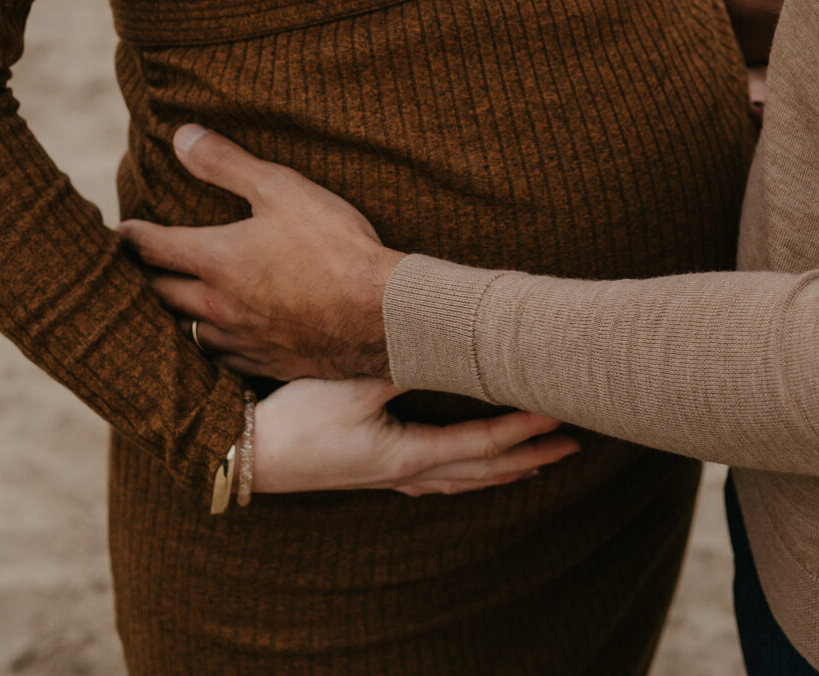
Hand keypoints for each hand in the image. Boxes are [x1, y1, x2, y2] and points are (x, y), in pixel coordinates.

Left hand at [119, 126, 399, 381]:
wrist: (377, 314)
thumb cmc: (333, 245)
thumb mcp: (280, 188)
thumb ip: (226, 164)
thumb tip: (182, 136)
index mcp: (215, 259)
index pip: (153, 247)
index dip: (132, 236)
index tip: (120, 232)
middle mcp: (216, 305)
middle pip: (160, 294)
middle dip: (143, 278)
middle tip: (134, 269)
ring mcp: (239, 340)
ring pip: (186, 331)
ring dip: (173, 316)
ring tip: (168, 305)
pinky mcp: (264, 364)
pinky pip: (219, 359)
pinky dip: (209, 345)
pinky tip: (216, 341)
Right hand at [251, 376, 578, 496]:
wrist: (244, 455)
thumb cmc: (295, 419)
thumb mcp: (351, 382)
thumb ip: (401, 362)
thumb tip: (446, 338)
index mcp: (406, 453)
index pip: (482, 442)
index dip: (523, 427)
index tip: (558, 410)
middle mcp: (405, 472)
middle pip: (483, 469)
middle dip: (531, 455)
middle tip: (574, 442)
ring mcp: (389, 477)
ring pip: (463, 479)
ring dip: (504, 468)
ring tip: (539, 460)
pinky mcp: (373, 472)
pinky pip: (438, 478)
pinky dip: (469, 473)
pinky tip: (472, 469)